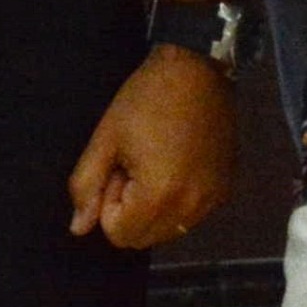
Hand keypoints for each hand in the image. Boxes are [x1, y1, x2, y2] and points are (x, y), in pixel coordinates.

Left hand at [66, 47, 235, 250]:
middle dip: (131, 210)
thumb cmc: (146, 99)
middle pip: (145, 238)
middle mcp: (192, 206)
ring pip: (170, 229)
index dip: (109, 203)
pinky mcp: (226, 187)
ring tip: (158, 162)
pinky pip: (193, 213)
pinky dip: (179, 200)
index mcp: (160, 195)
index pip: (120, 233)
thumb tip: (79, 227)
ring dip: (155, 208)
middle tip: (135, 165)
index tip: (119, 167)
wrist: (198, 68)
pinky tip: (179, 162)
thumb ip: (86, 186)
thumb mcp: (106, 138)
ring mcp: (214, 198)